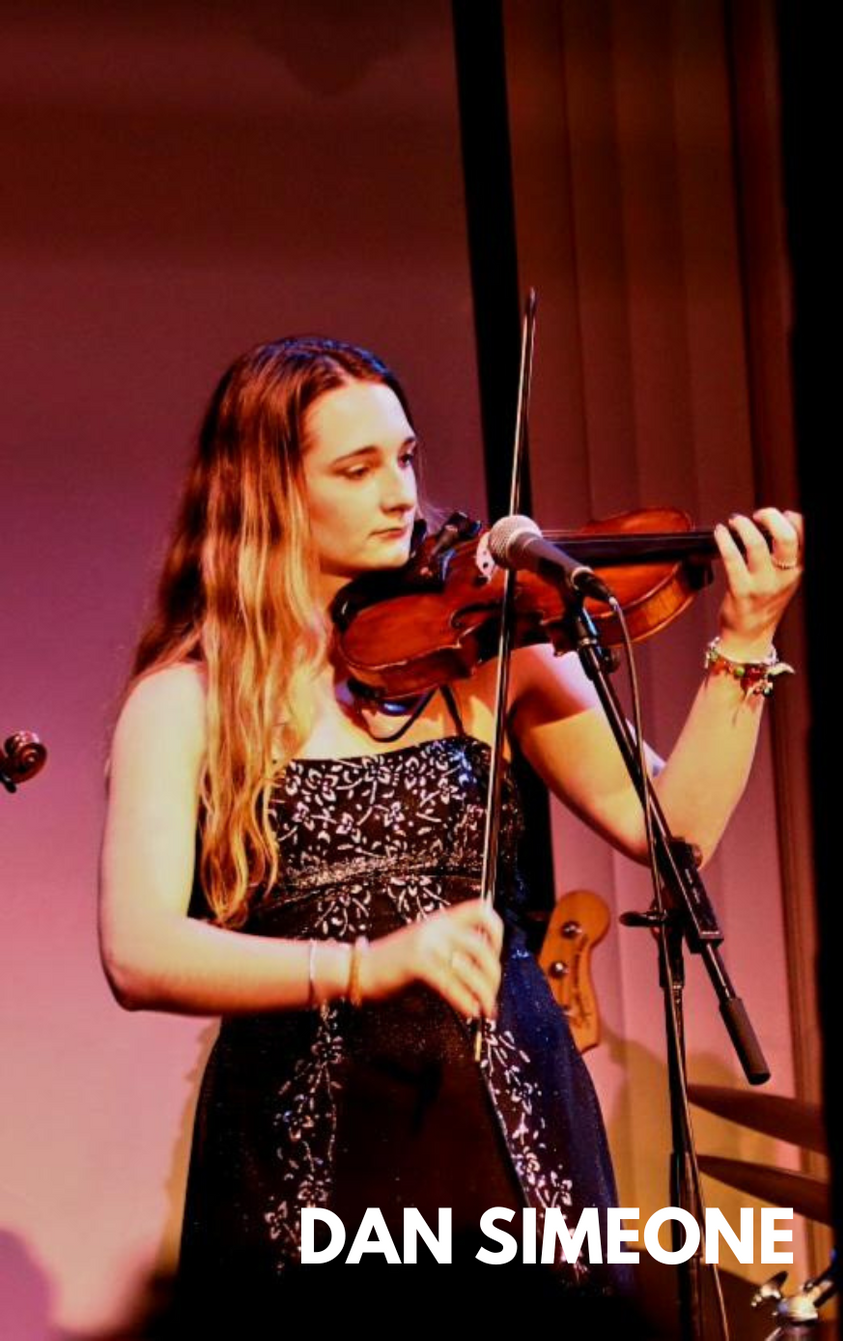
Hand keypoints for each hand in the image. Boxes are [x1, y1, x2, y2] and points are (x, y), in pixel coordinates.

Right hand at [361, 897, 502, 1017]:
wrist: (357, 967)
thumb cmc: (394, 964)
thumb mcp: (427, 946)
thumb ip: (452, 950)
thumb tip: (485, 971)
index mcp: (442, 919)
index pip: (482, 910)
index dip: (496, 933)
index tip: (495, 957)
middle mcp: (437, 926)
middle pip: (482, 947)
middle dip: (493, 976)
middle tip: (492, 996)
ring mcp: (427, 942)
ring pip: (469, 968)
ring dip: (484, 993)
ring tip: (486, 1010)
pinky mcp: (417, 961)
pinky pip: (450, 983)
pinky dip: (464, 1000)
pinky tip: (470, 1011)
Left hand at [714, 507, 802, 656]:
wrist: (750, 634)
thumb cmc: (764, 602)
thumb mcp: (785, 578)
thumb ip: (784, 553)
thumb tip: (777, 519)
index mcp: (798, 570)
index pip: (805, 535)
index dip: (792, 518)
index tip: (780, 514)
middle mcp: (784, 577)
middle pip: (786, 537)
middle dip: (771, 517)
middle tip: (758, 515)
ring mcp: (763, 584)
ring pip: (757, 545)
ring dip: (744, 526)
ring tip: (736, 521)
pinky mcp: (741, 590)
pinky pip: (732, 559)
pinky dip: (724, 540)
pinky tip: (720, 532)